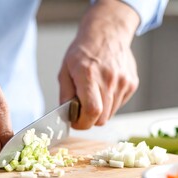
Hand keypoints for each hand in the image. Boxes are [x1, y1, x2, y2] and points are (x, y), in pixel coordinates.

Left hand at [58, 0, 139, 128]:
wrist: (107, 34)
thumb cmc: (83, 51)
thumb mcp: (65, 70)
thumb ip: (65, 94)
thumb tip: (67, 114)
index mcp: (88, 75)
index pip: (92, 110)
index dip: (82, 123)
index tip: (76, 122)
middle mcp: (109, 79)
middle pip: (102, 118)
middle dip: (89, 120)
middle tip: (82, 111)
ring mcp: (123, 82)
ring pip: (111, 114)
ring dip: (100, 112)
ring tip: (93, 95)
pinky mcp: (132, 84)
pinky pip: (119, 105)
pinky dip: (109, 103)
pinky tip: (104, 89)